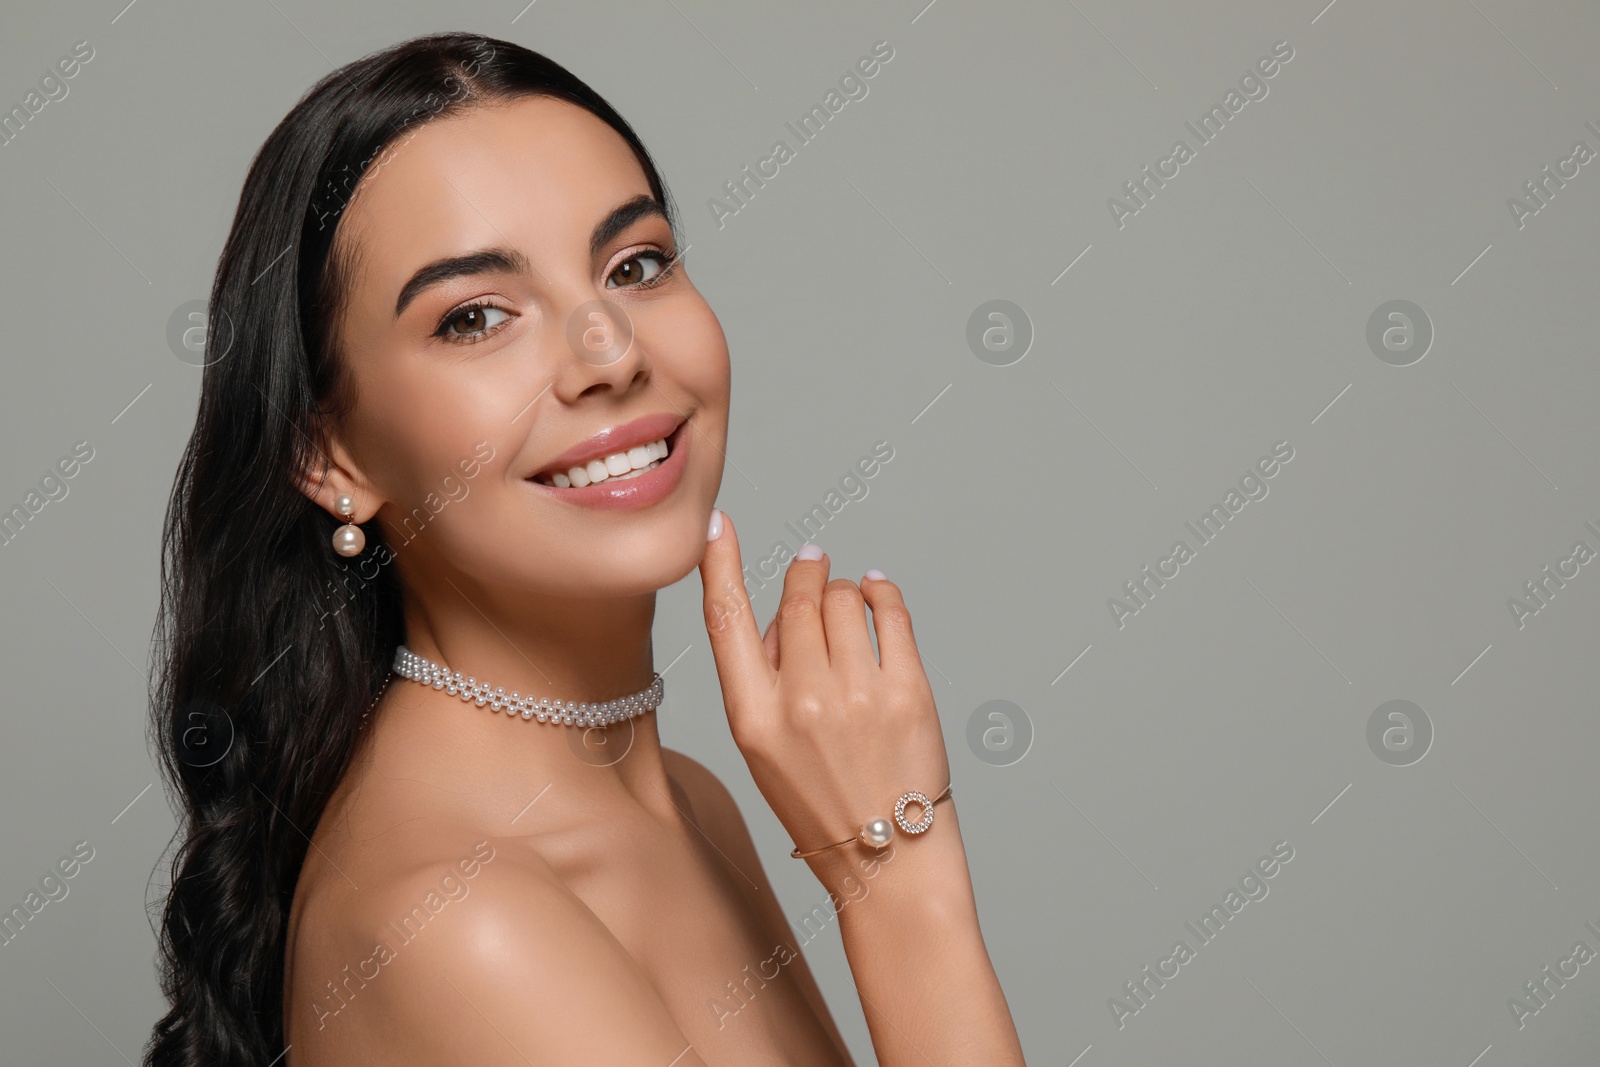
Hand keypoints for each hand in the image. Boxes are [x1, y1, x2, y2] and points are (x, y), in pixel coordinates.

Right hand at [698, 509, 951, 875]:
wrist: (886, 858)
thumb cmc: (821, 801)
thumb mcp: (763, 750)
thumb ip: (763, 681)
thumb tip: (788, 617)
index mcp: (752, 717)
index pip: (725, 621)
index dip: (719, 565)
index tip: (716, 525)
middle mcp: (801, 700)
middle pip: (797, 602)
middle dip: (806, 574)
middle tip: (812, 564)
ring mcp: (858, 695)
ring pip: (842, 600)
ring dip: (843, 590)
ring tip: (848, 602)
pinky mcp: (907, 692)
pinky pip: (890, 612)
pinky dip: (882, 592)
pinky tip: (878, 592)